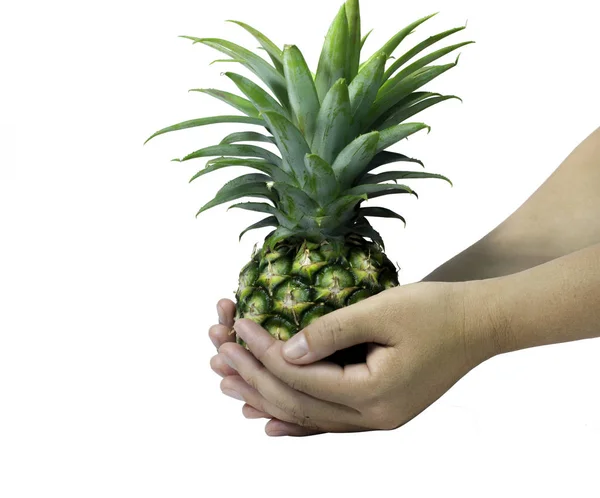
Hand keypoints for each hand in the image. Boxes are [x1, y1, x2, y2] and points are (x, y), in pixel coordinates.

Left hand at [211, 280, 496, 435]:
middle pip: (299, 404)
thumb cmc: (436, 311)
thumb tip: (284, 351)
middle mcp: (375, 418)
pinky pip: (329, 422)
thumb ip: (330, 332)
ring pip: (310, 417)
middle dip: (256, 379)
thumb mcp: (381, 311)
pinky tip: (272, 424)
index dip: (265, 352)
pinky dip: (298, 421)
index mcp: (375, 394)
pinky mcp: (382, 411)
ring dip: (269, 400)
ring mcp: (379, 419)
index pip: (301, 377)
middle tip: (221, 356)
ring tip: (231, 388)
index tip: (238, 327)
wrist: (480, 324)